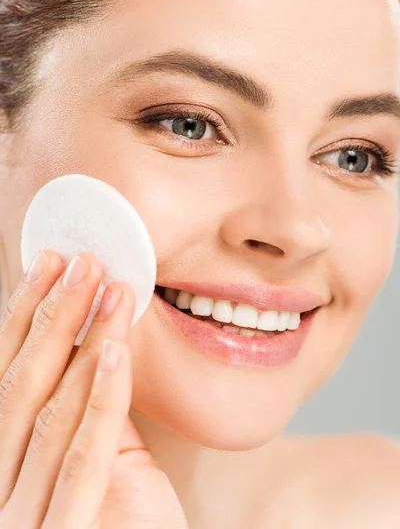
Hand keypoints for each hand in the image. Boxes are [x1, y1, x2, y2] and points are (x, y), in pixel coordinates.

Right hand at [0, 250, 187, 527]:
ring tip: (108, 289)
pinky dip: (100, 399)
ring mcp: (23, 517)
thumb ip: (87, 423)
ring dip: (82, 342)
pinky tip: (114, 350)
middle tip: (79, 259)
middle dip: (52, 316)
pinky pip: (83, 457)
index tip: (49, 263)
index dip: (26, 316)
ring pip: (51, 411)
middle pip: (23, 385)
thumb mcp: (96, 472)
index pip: (10, 377)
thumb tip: (98, 350)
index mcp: (0, 465)